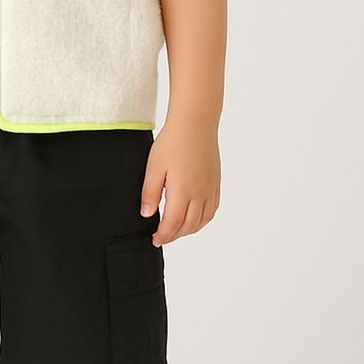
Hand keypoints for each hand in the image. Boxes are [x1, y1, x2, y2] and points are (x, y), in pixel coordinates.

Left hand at [139, 118, 220, 246]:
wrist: (195, 124)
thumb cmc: (172, 142)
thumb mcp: (154, 166)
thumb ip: (150, 193)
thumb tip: (147, 215)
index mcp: (183, 191)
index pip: (173, 224)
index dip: (163, 235)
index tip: (154, 239)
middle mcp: (200, 193)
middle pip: (189, 226)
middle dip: (175, 235)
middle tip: (162, 236)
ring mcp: (210, 189)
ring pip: (203, 220)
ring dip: (189, 229)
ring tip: (176, 230)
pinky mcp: (215, 182)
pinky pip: (212, 209)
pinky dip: (203, 219)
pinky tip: (194, 217)